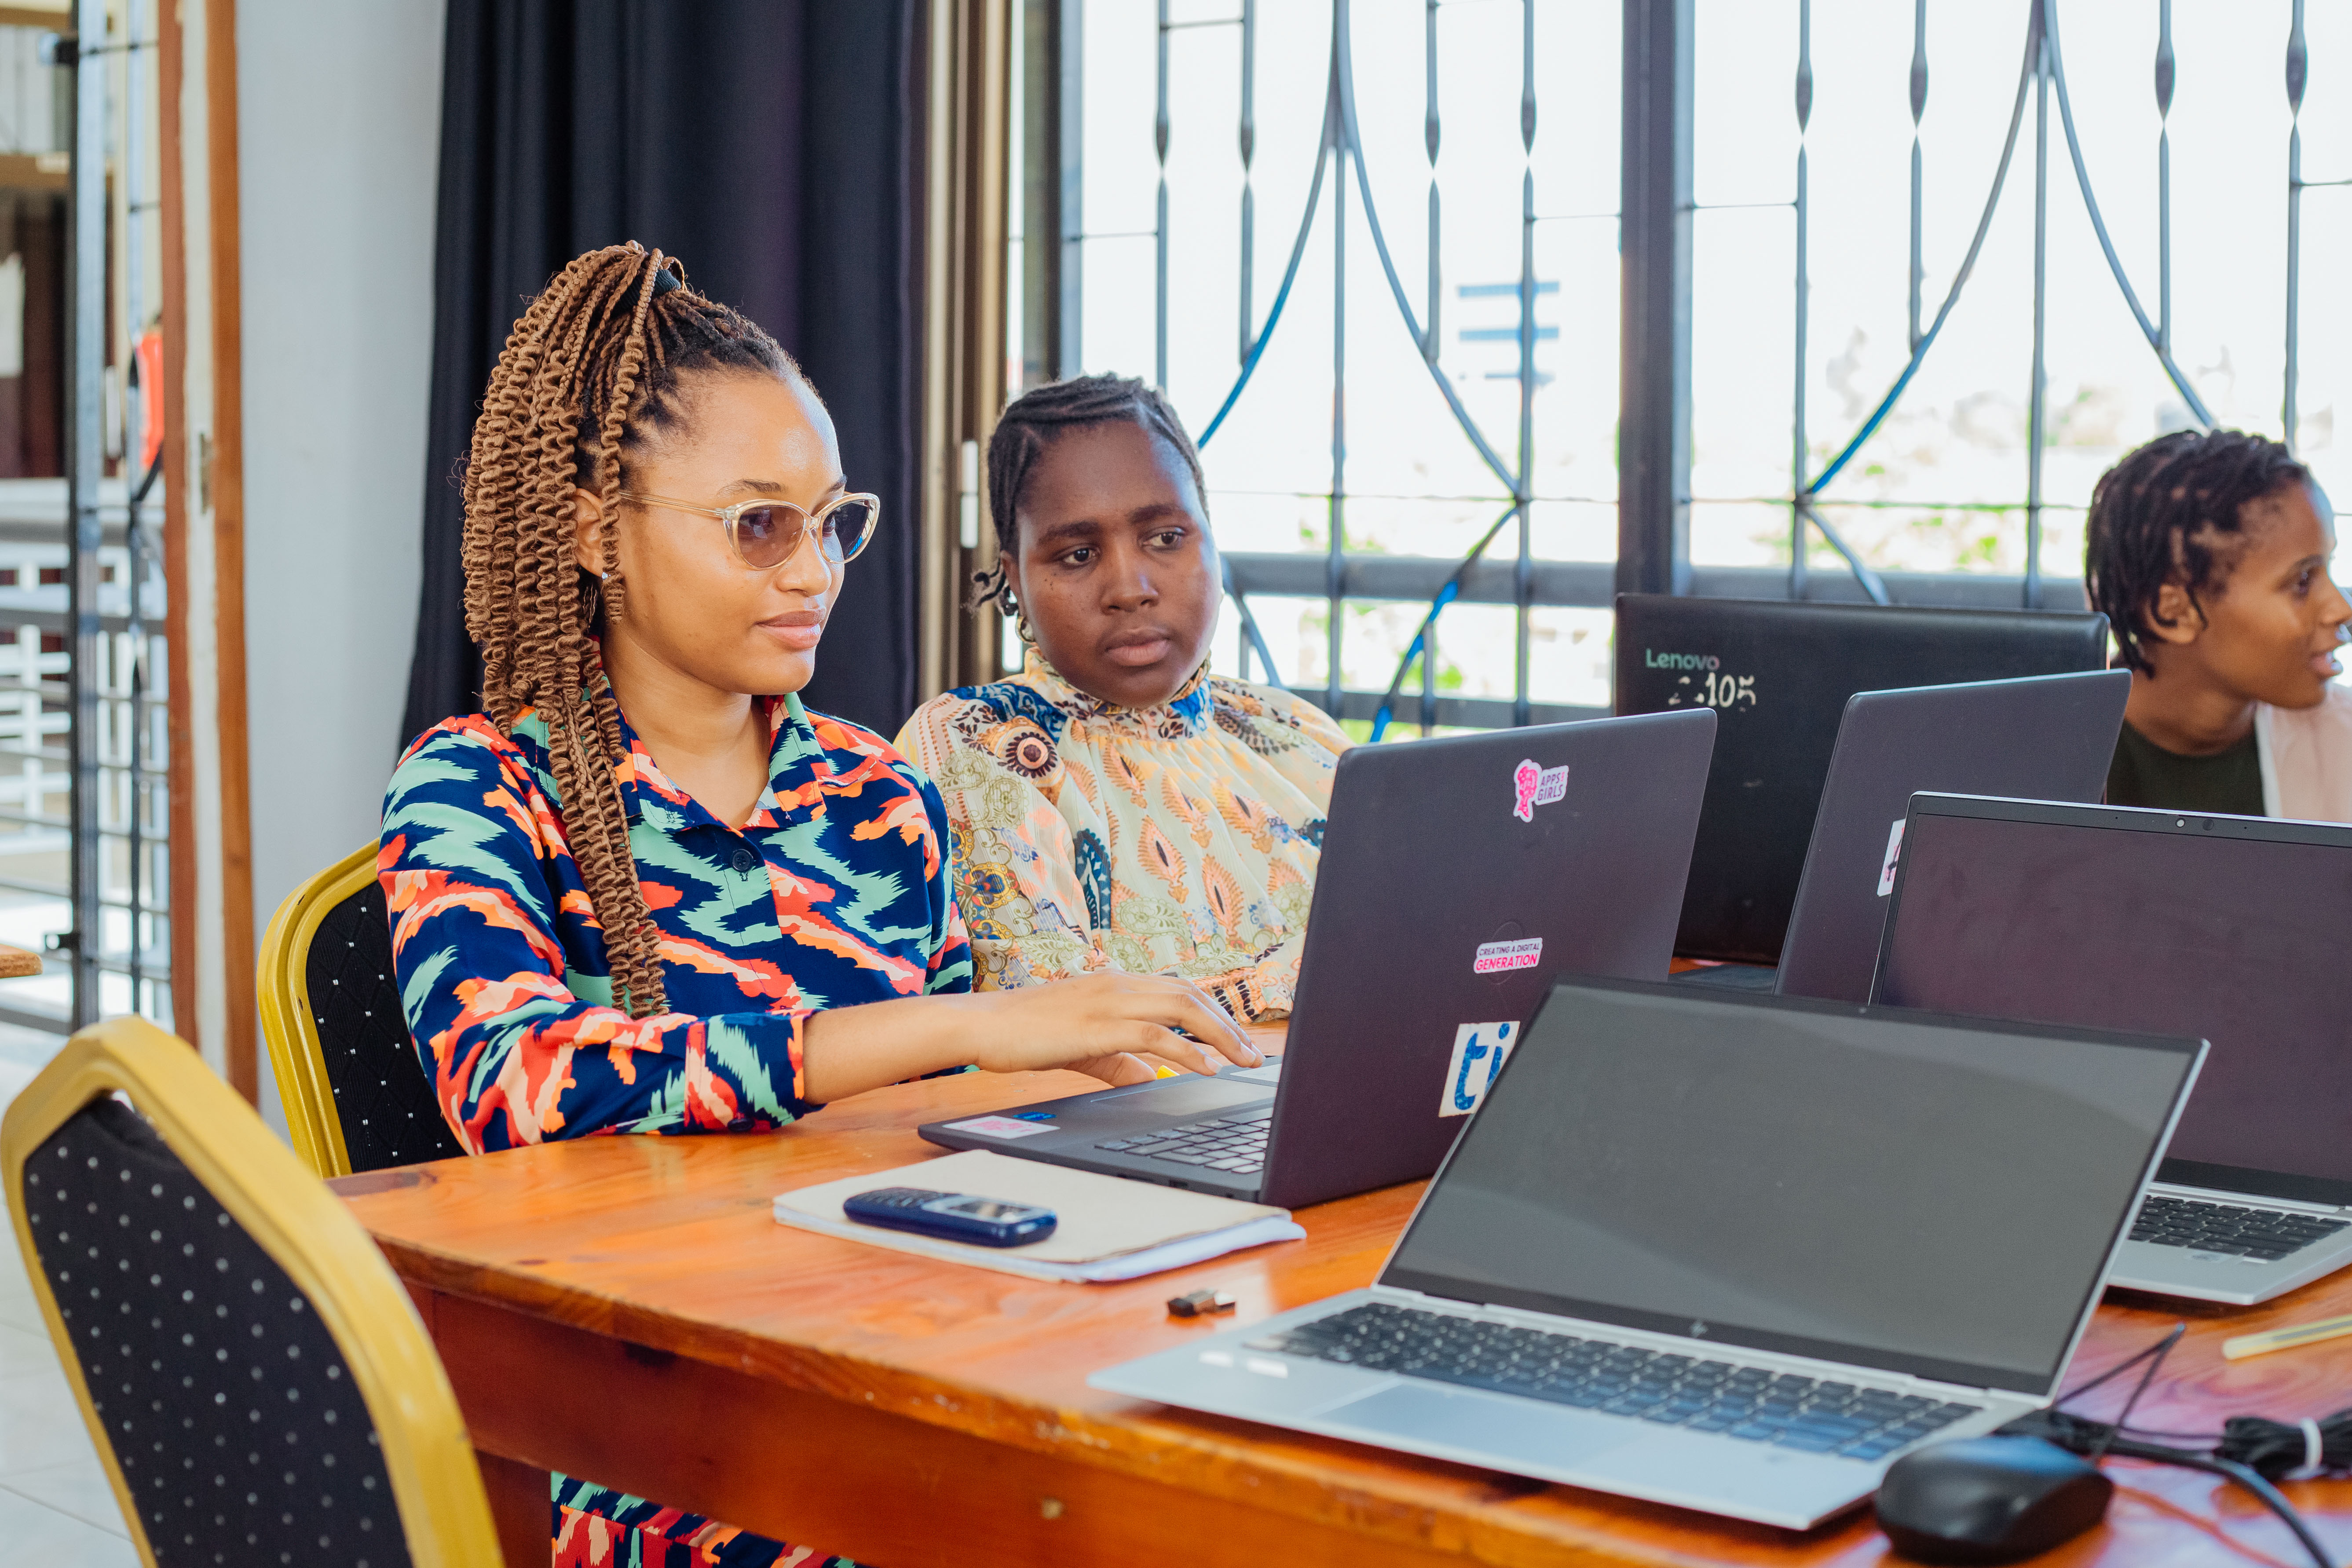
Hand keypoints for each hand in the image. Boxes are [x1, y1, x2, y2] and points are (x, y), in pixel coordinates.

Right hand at [796, 973, 1261, 1103]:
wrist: (981, 1025)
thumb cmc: (1025, 1034)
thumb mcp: (1082, 1047)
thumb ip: (1118, 1060)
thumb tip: (1151, 1074)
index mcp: (1116, 984)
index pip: (1178, 991)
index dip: (1214, 1013)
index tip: (1237, 1038)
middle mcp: (1119, 984)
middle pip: (1191, 995)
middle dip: (1228, 1025)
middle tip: (1253, 1055)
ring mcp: (1110, 1000)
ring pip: (1182, 1009)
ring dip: (1220, 1036)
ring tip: (1243, 1061)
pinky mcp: (1099, 1024)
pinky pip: (1155, 1035)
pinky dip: (1187, 1051)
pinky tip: (1205, 1069)